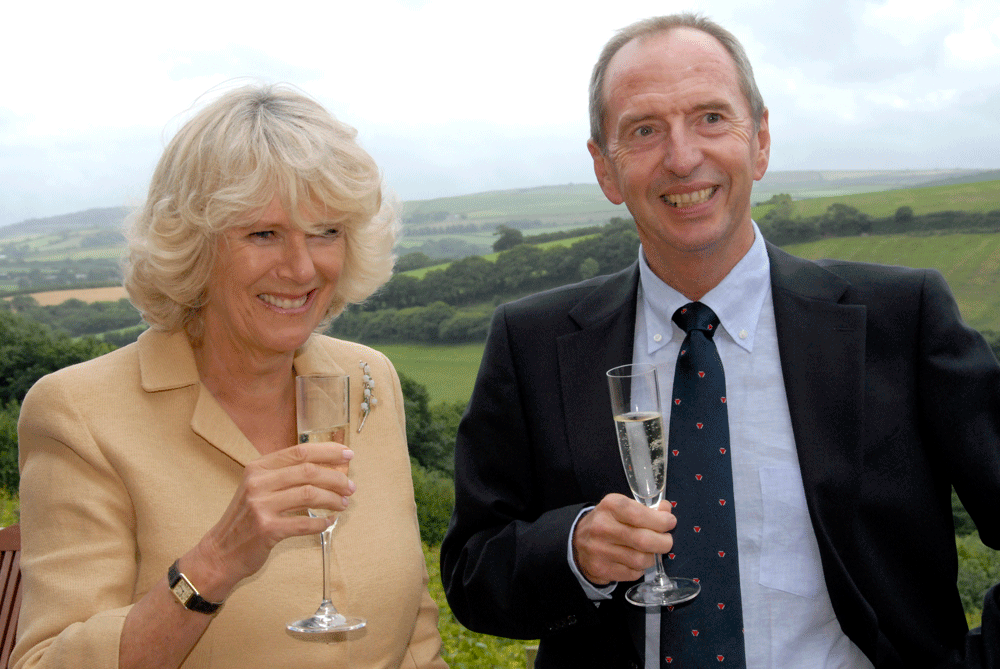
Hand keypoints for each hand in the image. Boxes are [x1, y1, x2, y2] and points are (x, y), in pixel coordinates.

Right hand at [182, 442, 355, 599]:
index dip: (327, 451)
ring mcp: (261, 506)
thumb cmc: (246, 519)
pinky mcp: (266, 529)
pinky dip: (321, 523)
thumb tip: (328, 467)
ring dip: (332, 499)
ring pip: (309, 494)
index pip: (299, 452)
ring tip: (343, 503)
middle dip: (335, 478)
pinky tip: (329, 522)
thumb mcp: (259, 488)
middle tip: (350, 486)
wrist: (221, 551)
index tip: (347, 454)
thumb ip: (286, 476)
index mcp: (258, 468)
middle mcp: (258, 483)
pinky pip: (304, 523)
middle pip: (308, 472)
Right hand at [572, 493, 674, 585]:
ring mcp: (600, 550)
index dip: (660, 521)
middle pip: (643, 540)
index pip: (639, 515)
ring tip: (651, 551)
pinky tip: (636, 561)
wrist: (577, 541)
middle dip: (663, 542)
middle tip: (667, 541)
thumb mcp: (622, 508)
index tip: (670, 523)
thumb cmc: (607, 521)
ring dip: (653, 557)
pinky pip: (633, 573)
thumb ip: (646, 509)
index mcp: (609, 506)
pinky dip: (640, 568)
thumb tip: (667, 511)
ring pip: (640, 560)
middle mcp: (602, 528)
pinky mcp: (602, 569)